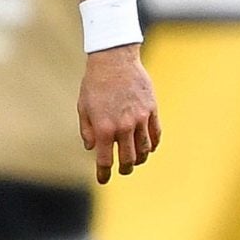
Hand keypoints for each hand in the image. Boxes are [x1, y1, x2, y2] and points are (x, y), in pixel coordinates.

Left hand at [77, 42, 158, 183]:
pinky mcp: (151, 109)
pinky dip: (153, 144)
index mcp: (104, 128)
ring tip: (136, 160)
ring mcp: (140, 119)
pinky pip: (156, 134)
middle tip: (122, 170)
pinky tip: (149, 147)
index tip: (103, 179)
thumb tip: (92, 148)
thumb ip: (88, 130)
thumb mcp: (83, 107)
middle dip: (124, 169)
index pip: (105, 161)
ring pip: (144, 150)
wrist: (114, 59)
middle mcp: (123, 127)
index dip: (104, 173)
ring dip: (140, 159)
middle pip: (128, 159)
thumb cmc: (95, 83)